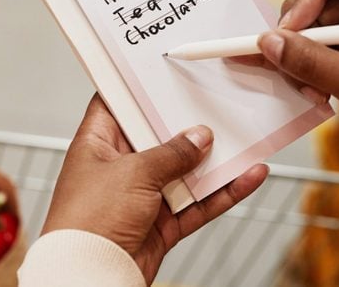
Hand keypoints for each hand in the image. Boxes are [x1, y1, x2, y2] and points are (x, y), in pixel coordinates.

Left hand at [42, 94, 267, 283]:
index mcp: (98, 144)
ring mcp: (141, 196)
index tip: (164, 72)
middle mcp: (119, 166)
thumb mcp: (133, 173)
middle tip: (216, 101)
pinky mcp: (160, 224)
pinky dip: (222, 193)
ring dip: (213, 160)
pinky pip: (197, 204)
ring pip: (184, 171)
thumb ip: (171, 153)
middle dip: (187, 124)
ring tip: (244, 137)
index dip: (138, 88)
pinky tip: (248, 178)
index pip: (116, 105)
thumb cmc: (89, 220)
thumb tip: (199, 137)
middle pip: (158, 137)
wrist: (90, 275)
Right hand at [256, 0, 338, 185]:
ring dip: (299, 62)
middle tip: (298, 70)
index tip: (295, 32)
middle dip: (296, 37)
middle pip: (308, 0)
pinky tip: (318, 95)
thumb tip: (268, 42)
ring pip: (305, 31)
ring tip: (314, 91)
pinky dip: (306, 74)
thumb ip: (313, 63)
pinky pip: (312, 54)